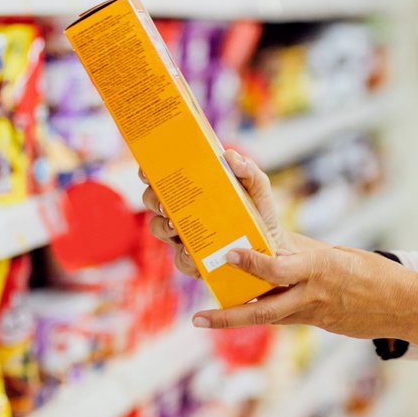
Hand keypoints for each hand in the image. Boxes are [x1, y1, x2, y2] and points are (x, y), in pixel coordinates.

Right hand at [142, 149, 296, 277]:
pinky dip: (183, 256)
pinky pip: (181, 260)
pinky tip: (191, 252)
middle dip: (153, 200)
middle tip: (163, 202)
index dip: (150, 173)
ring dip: (162, 226)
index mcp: (193, 190)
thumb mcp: (257, 187)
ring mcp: (184, 236)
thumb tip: (230, 156)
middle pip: (154, 201)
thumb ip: (248, 170)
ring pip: (159, 229)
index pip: (165, 178)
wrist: (270, 245)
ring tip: (174, 226)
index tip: (146, 171)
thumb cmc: (258, 211)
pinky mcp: (193, 260)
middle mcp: (183, 212)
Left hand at [191, 246, 414, 339]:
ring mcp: (312, 314)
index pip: (280, 269)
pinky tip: (236, 312)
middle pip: (265, 310)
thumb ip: (305, 255)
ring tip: (205, 320)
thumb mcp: (338, 255)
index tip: (231, 254)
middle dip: (230, 315)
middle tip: (199, 317)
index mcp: (319, 269)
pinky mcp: (315, 323)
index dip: (254, 263)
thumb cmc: (371, 271)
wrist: (401, 304)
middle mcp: (311, 295)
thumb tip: (274, 250)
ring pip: (267, 318)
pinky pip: (281, 317)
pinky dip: (259, 312)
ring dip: (234, 319)